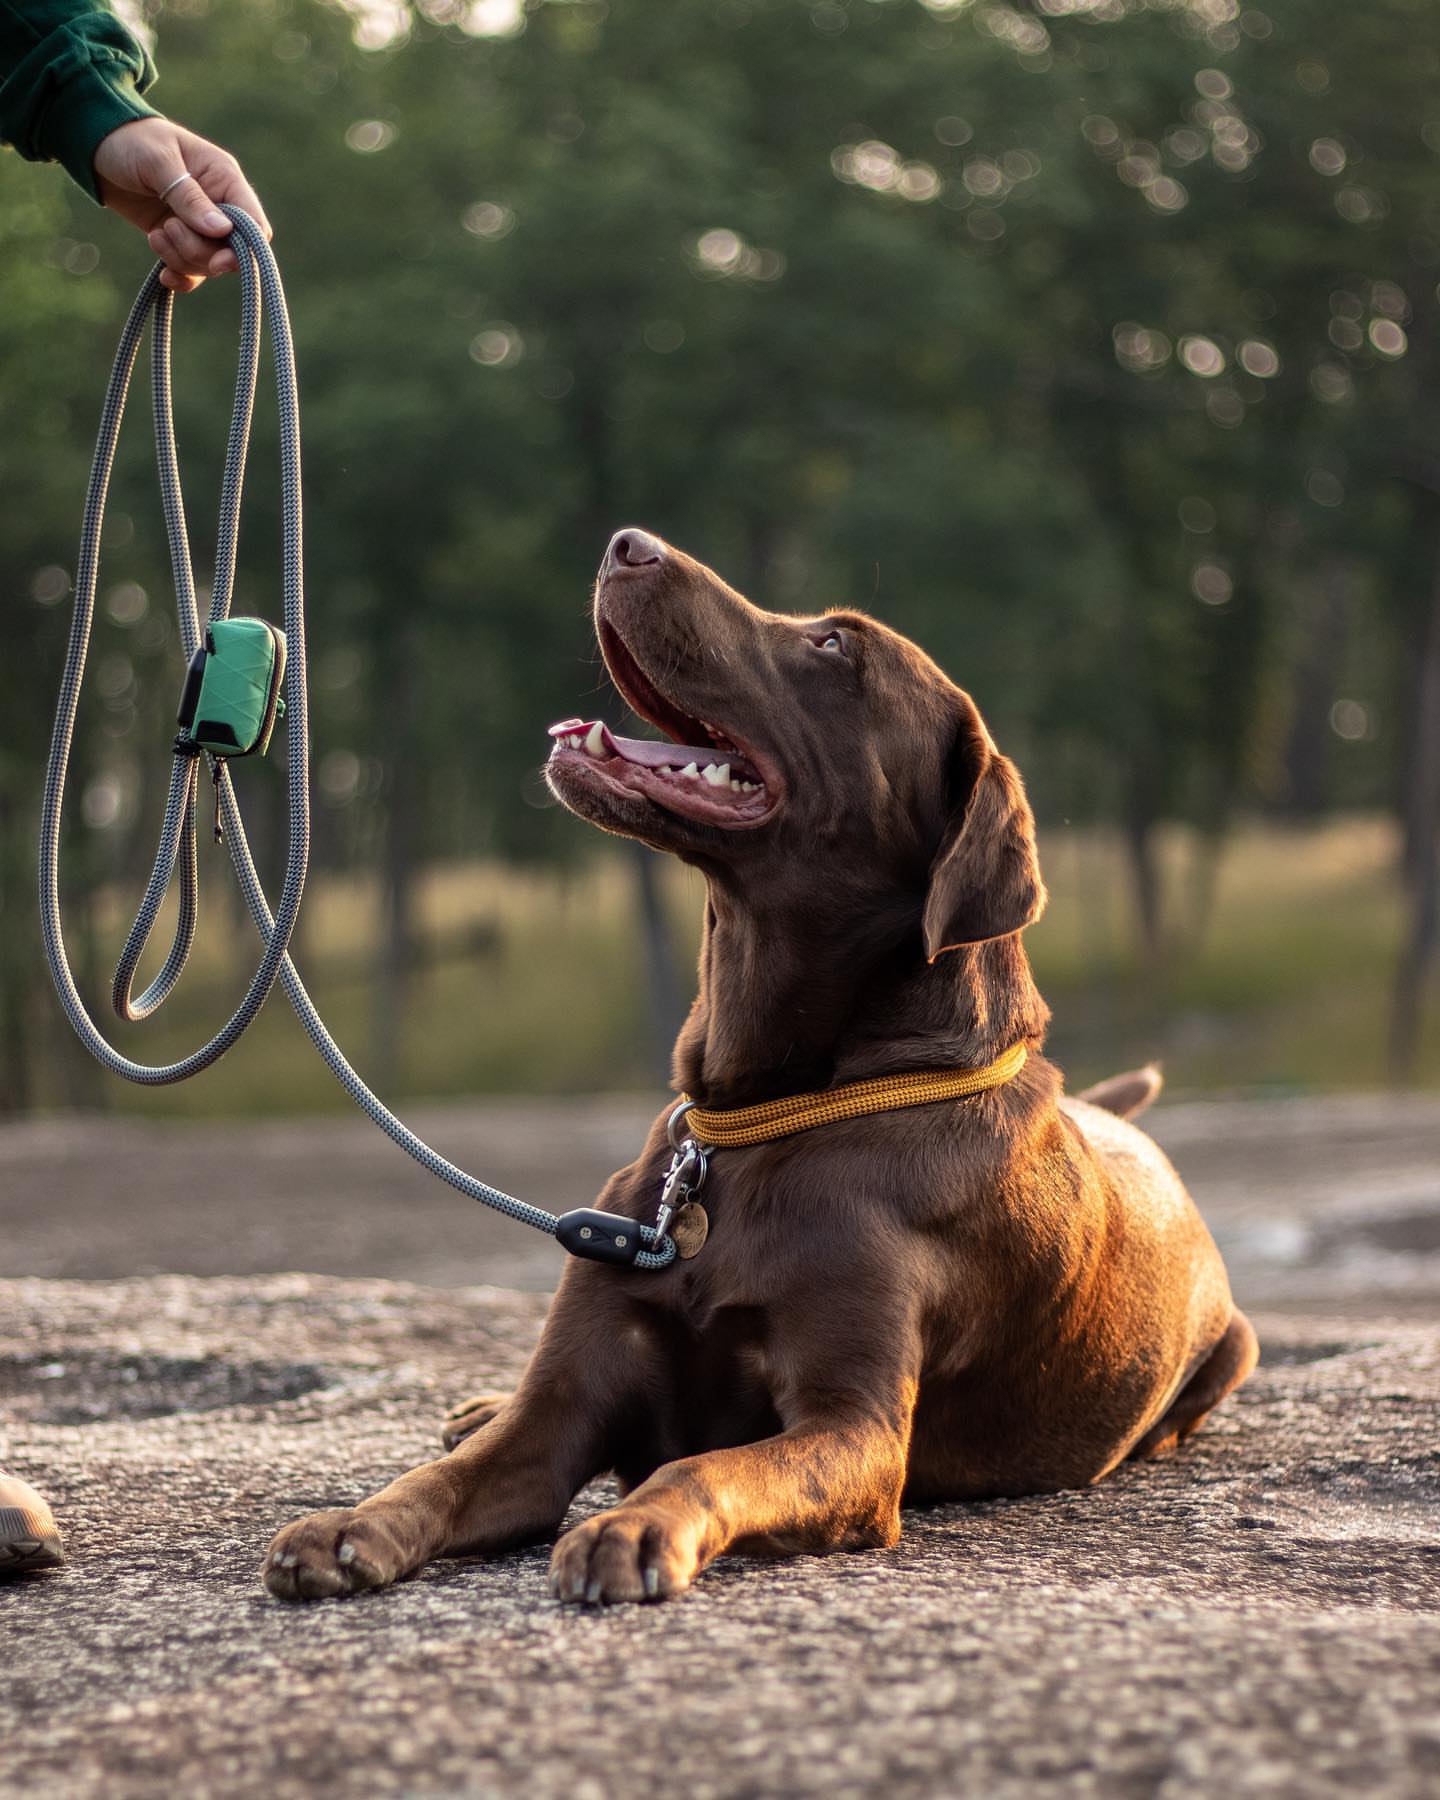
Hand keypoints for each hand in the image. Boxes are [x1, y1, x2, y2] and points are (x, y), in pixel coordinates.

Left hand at [92, 118, 270, 292]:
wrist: (96, 145)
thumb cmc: (131, 141)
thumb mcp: (158, 162)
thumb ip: (190, 197)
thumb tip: (223, 231)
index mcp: (224, 179)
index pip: (254, 225)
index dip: (244, 250)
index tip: (218, 261)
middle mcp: (219, 205)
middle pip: (231, 252)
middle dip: (200, 252)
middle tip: (168, 228)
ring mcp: (199, 225)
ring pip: (209, 264)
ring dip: (182, 259)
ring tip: (155, 235)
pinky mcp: (179, 239)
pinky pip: (191, 271)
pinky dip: (179, 276)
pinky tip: (163, 274)